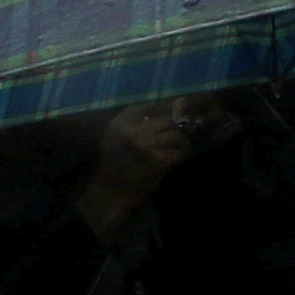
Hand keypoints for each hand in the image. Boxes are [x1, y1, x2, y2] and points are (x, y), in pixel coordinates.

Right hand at [77, 102, 200, 237]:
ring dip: (183, 144)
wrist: (110, 190)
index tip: (176, 113)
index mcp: (121, 122)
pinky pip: (177, 153)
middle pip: (167, 121)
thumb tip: (178, 104)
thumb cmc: (117, 163)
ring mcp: (143, 146)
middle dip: (178, 129)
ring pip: (176, 136)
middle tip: (181, 138)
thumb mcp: (120, 136)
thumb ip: (142, 121)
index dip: (167, 109)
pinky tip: (178, 160)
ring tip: (183, 150)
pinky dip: (181, 157)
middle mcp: (131, 131)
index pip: (149, 106)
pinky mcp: (155, 161)